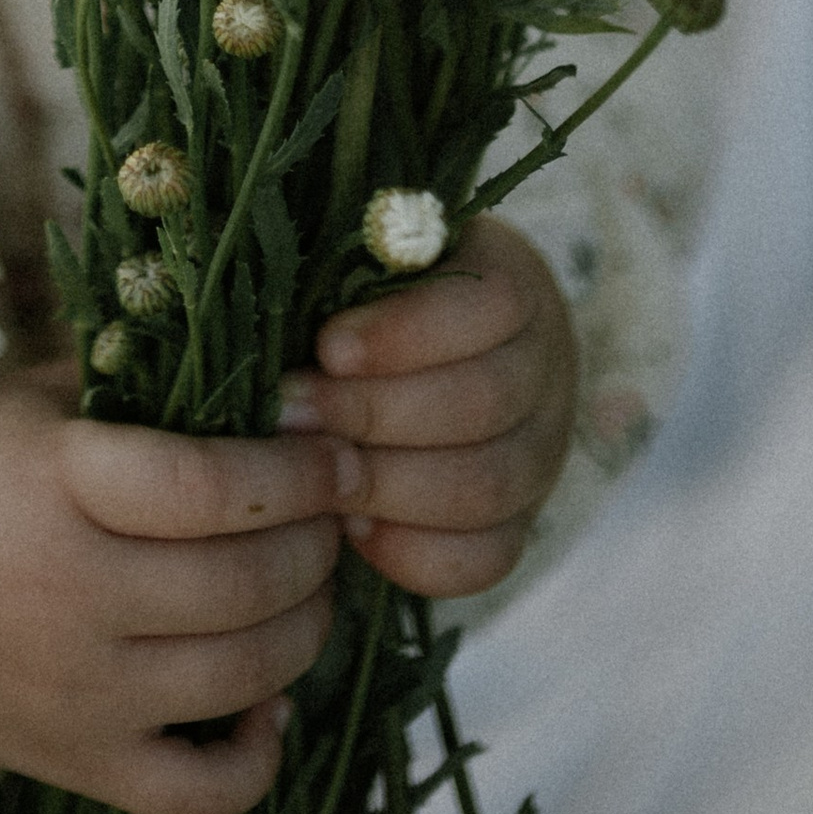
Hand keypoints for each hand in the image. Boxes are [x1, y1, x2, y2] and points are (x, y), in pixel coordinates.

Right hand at [0, 359, 346, 813]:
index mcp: (56, 486)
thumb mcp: (34, 401)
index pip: (216, 486)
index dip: (298, 469)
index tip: (333, 448)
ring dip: (309, 625)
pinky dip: (261, 754)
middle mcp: (69, 596)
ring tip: (308, 584)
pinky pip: (205, 793)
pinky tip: (267, 700)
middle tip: (332, 510)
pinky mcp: (74, 766)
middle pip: (250, 581)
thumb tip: (279, 382)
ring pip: (249, 677)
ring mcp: (75, 694)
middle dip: (319, 539)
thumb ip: (143, 384)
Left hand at [272, 214, 576, 598]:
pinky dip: (414, 552)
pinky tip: (354, 531)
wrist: (438, 359)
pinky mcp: (519, 524)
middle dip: (374, 414)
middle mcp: (541, 371)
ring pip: (484, 486)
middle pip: (481, 402)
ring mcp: (538, 454)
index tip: (328, 347)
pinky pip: (484, 558)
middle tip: (291, 415)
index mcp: (512, 284)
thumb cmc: (379, 290)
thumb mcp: (372, 255)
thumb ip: (341, 260)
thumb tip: (271, 285)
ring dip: (386, 486)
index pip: (488, 305)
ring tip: (310, 477)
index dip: (408, 332)